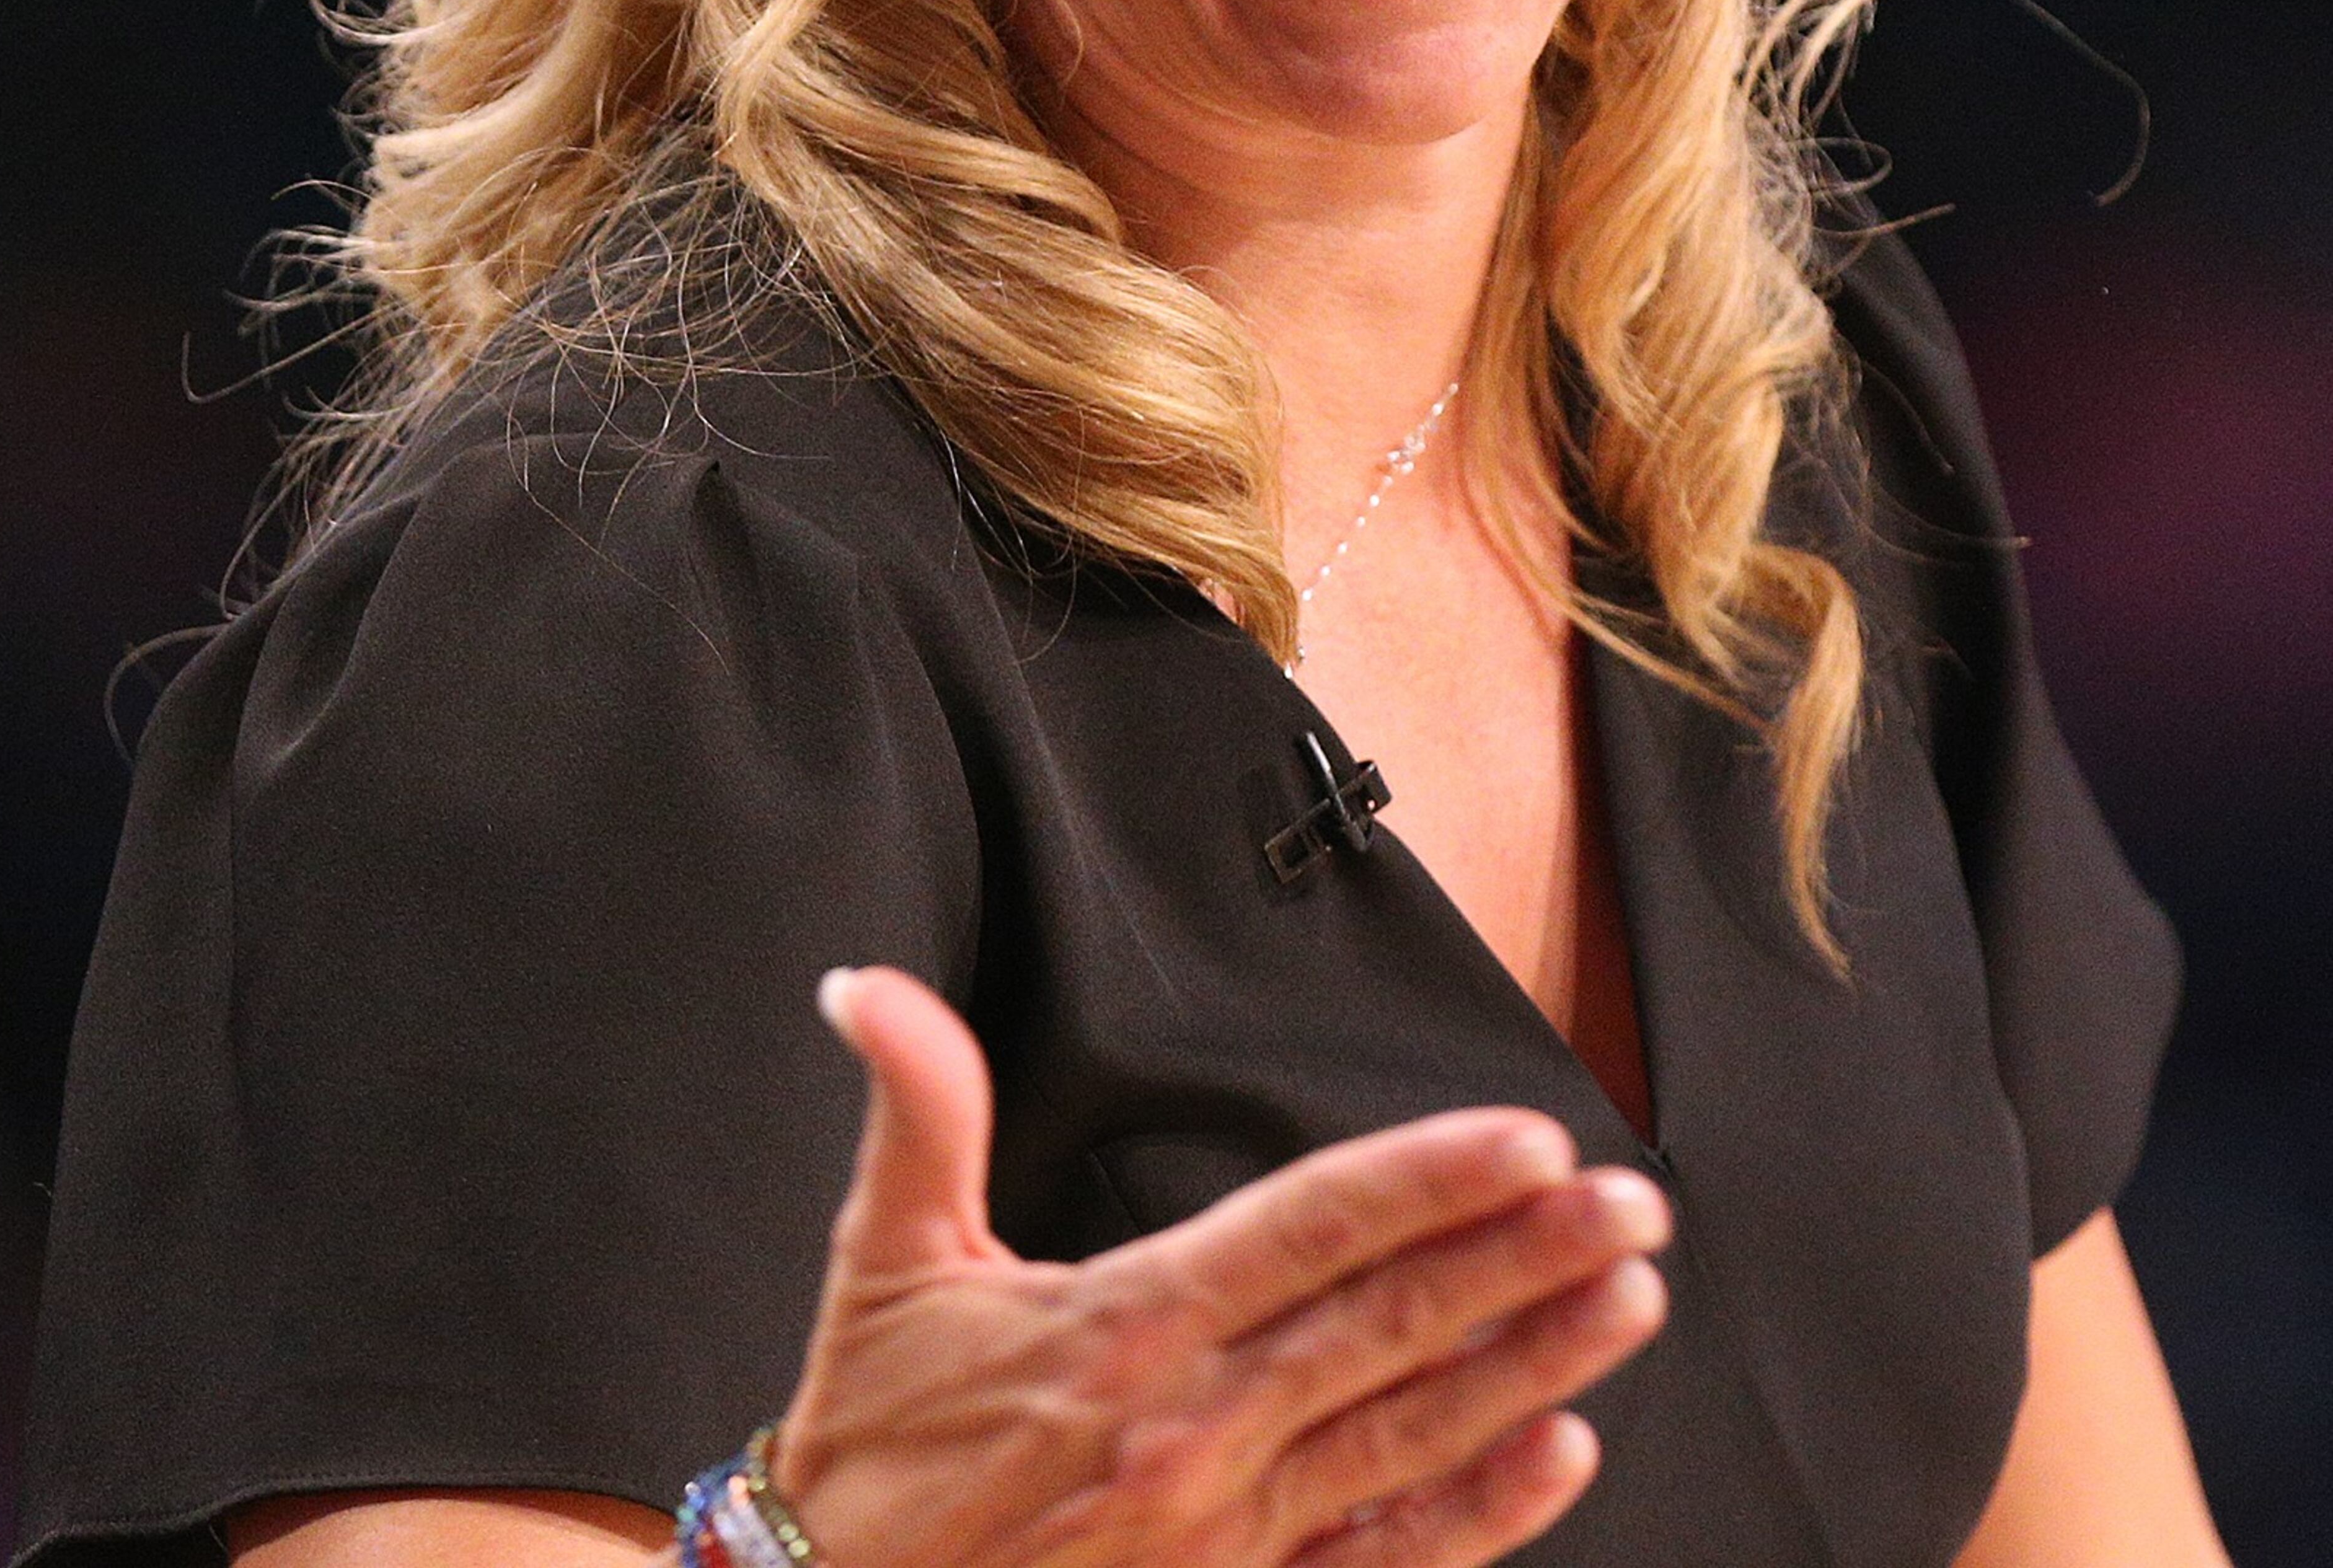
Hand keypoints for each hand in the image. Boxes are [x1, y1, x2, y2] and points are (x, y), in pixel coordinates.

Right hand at [771, 968, 1670, 1567]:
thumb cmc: (869, 1456)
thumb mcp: (883, 1264)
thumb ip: (916, 1108)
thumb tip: (871, 988)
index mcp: (1129, 1330)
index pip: (1312, 1230)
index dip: (1426, 1181)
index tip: (1526, 1141)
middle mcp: (1198, 1431)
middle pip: (1391, 1325)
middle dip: (1522, 1258)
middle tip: (1629, 1204)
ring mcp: (1229, 1536)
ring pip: (1411, 1432)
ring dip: (1533, 1365)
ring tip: (1625, 1301)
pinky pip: (1381, 1560)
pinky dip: (1475, 1513)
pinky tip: (1556, 1459)